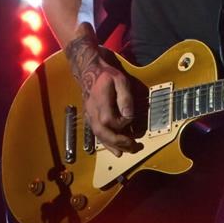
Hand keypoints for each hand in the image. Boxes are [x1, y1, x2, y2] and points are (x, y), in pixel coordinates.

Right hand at [66, 35, 141, 156]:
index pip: (110, 120)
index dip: (122, 123)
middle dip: (119, 142)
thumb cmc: (106, 74)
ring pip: (99, 135)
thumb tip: (129, 116)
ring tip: (126, 152)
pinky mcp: (91, 117)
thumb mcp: (120, 79)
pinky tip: (115, 149)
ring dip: (113, 146)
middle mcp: (92, 111)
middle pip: (103, 132)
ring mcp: (90, 115)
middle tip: (134, 147)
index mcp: (100, 102)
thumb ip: (125, 97)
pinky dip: (106, 143)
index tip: (132, 119)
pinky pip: (97, 133)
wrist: (88, 70)